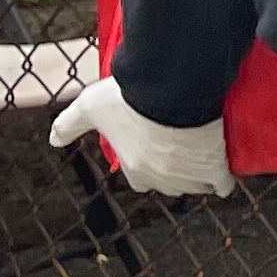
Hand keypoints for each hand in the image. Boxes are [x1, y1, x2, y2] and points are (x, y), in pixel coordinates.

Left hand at [48, 76, 235, 196]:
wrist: (171, 91)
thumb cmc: (129, 99)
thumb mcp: (90, 107)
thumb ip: (69, 124)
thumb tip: (51, 140)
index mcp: (134, 169)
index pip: (140, 178)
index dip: (147, 165)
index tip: (153, 150)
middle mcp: (161, 178)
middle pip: (170, 185)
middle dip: (174, 173)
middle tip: (180, 151)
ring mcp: (189, 175)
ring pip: (197, 185)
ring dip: (199, 177)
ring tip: (204, 159)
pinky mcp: (214, 167)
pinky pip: (223, 184)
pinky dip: (225, 181)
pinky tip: (225, 175)